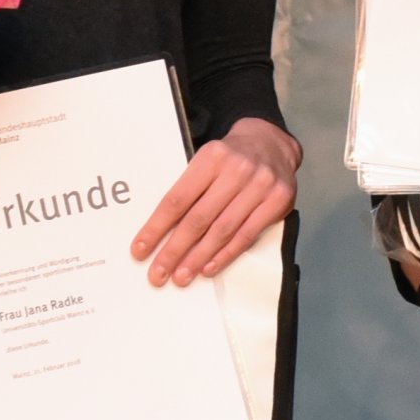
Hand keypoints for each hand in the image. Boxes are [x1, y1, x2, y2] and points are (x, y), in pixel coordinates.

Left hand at [131, 117, 299, 286]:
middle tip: (158, 273)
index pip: (177, 199)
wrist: (272, 143)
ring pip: (222, 230)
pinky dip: (225, 254)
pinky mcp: (278, 200)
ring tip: (181, 276)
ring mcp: (260, 184)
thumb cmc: (231, 158)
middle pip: (198, 218)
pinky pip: (247, 234)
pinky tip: (209, 267)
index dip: (156, 227)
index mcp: (211, 157)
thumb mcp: (207, 161)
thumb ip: (190, 189)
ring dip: (198, 258)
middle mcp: (237, 169)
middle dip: (175, 250)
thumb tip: (160, 232)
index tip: (140, 250)